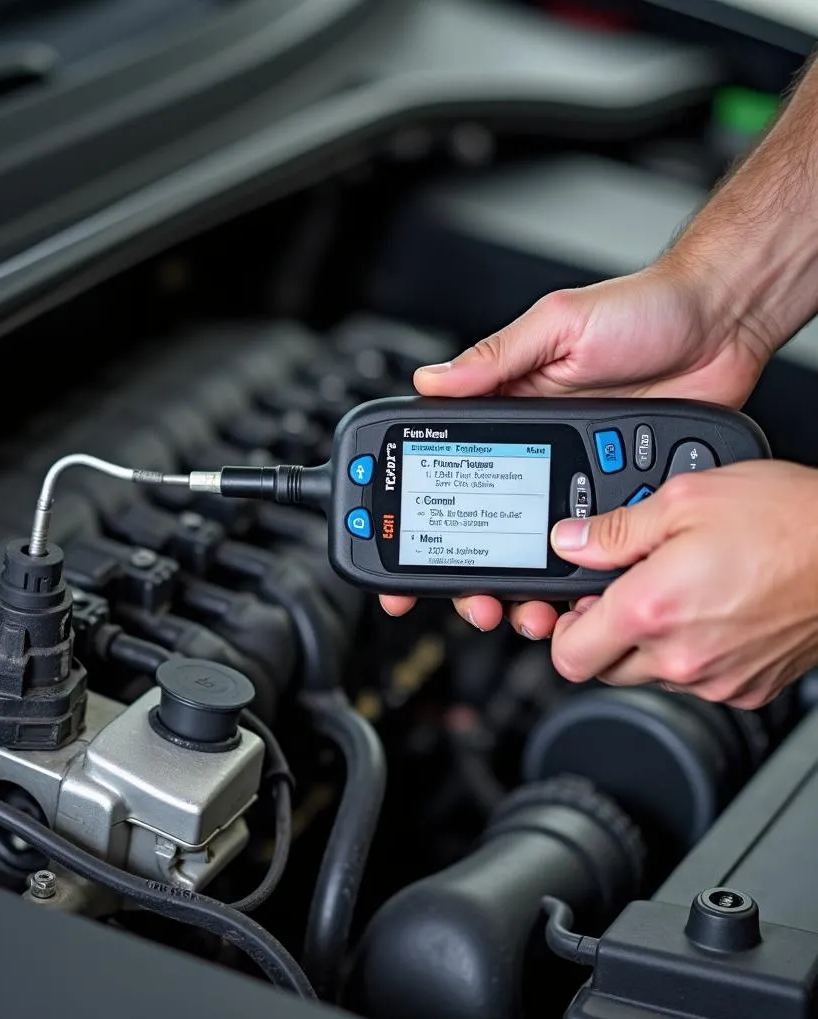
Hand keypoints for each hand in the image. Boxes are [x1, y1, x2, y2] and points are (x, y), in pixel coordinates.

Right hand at [380, 262, 777, 634]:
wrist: (722, 324)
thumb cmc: (642, 311)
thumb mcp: (558, 326)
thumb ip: (496, 359)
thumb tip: (431, 381)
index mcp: (507, 410)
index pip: (446, 469)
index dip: (415, 516)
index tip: (394, 553)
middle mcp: (536, 451)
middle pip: (484, 528)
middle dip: (468, 575)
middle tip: (472, 601)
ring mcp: (579, 479)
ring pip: (537, 549)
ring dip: (524, 589)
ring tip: (527, 610)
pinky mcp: (621, 495)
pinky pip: (598, 546)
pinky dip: (585, 578)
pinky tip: (581, 594)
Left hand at [547, 461, 817, 709]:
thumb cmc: (787, 520)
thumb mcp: (685, 499)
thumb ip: (614, 530)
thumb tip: (570, 543)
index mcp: (650, 611)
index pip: (569, 656)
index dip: (564, 629)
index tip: (577, 606)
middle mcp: (681, 657)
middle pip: (605, 669)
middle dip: (604, 634)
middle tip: (628, 590)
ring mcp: (718, 679)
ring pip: (651, 675)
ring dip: (650, 643)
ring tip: (680, 592)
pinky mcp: (749, 689)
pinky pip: (699, 680)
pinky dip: (694, 653)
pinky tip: (714, 611)